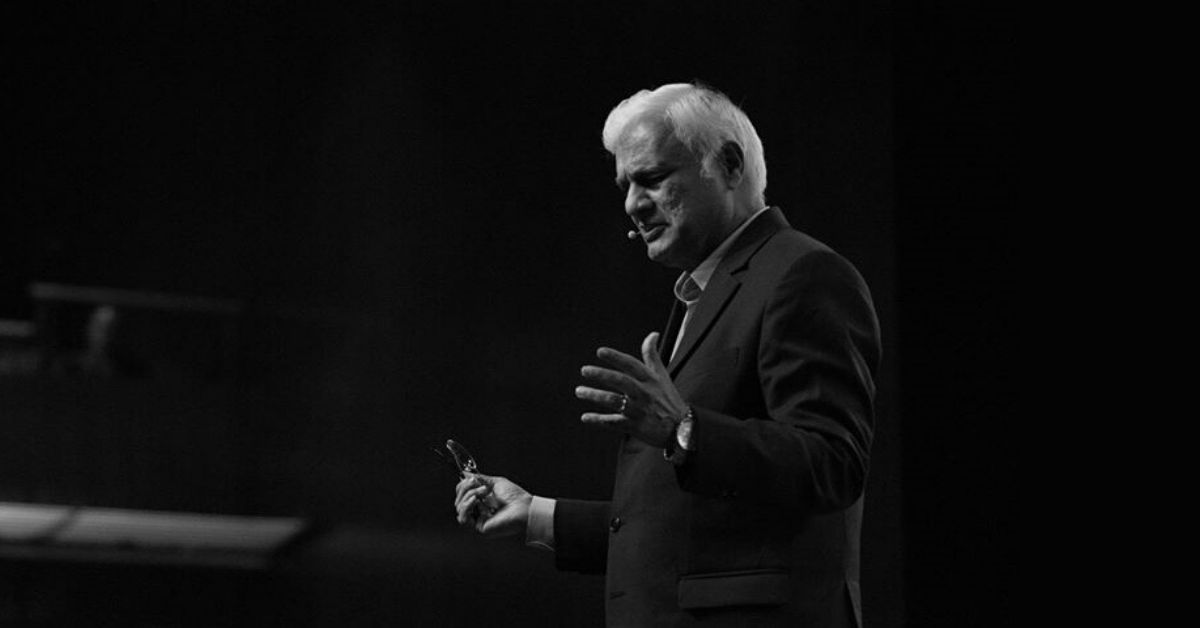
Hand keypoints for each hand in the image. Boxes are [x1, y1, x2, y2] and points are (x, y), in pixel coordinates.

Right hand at [454, 473, 531, 538]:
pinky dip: (467, 506)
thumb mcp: (494, 482)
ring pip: (460, 508)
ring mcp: (477, 521)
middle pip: (458, 501)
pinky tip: (476, 500)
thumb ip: (479, 479)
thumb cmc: (515, 497)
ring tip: (483, 491)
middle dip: (465, 488)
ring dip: (468, 495)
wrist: (524, 508)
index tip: (472, 478)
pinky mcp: (479, 529)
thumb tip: (465, 474)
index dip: (463, 486)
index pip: (461, 495)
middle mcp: (477, 512)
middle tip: (477, 483)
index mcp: (480, 502)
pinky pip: (463, 519)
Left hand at [576, 331, 688, 447]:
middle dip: (602, 375)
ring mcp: (639, 410)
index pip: (632, 365)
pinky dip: (598, 420)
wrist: (681, 428)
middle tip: (584, 370)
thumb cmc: (668, 399)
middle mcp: (644, 393)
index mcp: (650, 379)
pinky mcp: (635, 426)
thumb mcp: (662, 375)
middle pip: (621, 381)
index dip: (616, 357)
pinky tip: (585, 417)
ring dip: (595, 395)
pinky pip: (613, 423)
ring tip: (579, 391)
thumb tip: (653, 334)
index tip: (600, 351)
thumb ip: (652, 355)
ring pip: (614, 401)